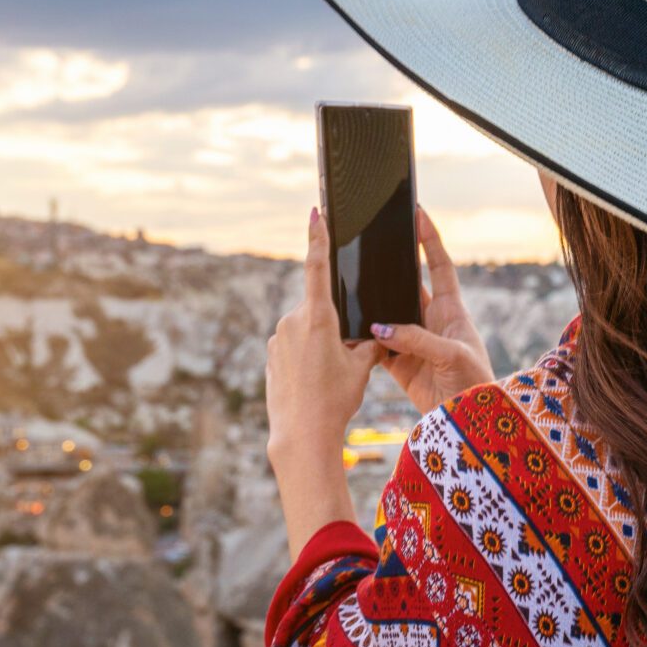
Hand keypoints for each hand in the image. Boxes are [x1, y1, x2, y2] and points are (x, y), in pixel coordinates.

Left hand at [266, 209, 380, 554]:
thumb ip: (370, 344)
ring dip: (320, 346)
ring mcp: (278, 338)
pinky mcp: (271, 355)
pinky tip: (314, 385)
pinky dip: (306, 360)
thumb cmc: (334, 400)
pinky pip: (293, 348)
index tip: (315, 212)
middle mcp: (292, 321)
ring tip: (329, 380)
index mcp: (317, 317)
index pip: (318, 267)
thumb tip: (376, 336)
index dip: (318, 237)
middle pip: (319, 311)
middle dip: (335, 327)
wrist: (301, 435)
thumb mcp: (361, 369)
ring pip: (306, 331)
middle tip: (345, 360)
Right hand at [371, 208, 493, 413]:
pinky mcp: (400, 364)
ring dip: (372, 306)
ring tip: (351, 287)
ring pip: (387, 315)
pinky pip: (377, 346)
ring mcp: (414, 341)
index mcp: (452, 310)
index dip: (429, 239)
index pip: (440, 265)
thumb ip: (416, 339)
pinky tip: (348, 331)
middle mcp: (431, 321)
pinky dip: (364, 340)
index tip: (417, 213)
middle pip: (408, 285)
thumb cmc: (474, 383)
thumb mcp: (452, 354)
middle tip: (369, 247)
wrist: (469, 422)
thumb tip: (380, 327)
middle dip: (390, 268)